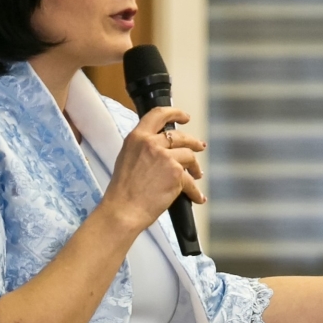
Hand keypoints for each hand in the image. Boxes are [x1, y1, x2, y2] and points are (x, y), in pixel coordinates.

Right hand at [100, 105, 205, 235]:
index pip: (158, 115)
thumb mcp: (126, 158)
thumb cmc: (122, 191)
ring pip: (189, 156)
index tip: (185, 117)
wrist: (124, 209)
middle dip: (193, 142)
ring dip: (195, 167)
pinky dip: (194, 191)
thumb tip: (160, 148)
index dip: (175, 113)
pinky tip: (197, 196)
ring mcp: (165, 158)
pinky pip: (190, 180)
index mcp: (137, 138)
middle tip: (199, 146)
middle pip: (180, 136)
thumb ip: (143, 148)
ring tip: (197, 174)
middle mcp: (151, 143)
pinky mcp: (176, 174)